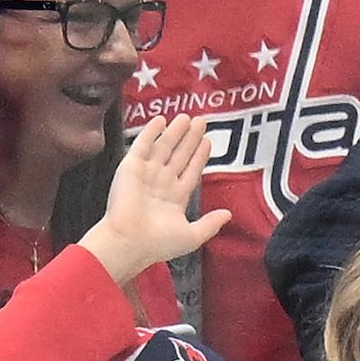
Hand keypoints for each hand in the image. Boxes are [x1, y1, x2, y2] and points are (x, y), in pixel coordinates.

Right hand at [80, 109, 229, 283]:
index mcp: (175, 197)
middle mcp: (161, 183)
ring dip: (175, 132)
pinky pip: (142, 145)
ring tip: (186, 117)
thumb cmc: (159, 243)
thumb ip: (211, 224)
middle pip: (179, 155)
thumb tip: (228, 215)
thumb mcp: (192, 236)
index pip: (190, 171)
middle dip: (190, 138)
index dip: (199, 156)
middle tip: (201, 121)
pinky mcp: (131, 167)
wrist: (131, 241)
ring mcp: (146, 173)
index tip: (208, 142)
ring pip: (164, 147)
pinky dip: (151, 132)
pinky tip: (161, 120)